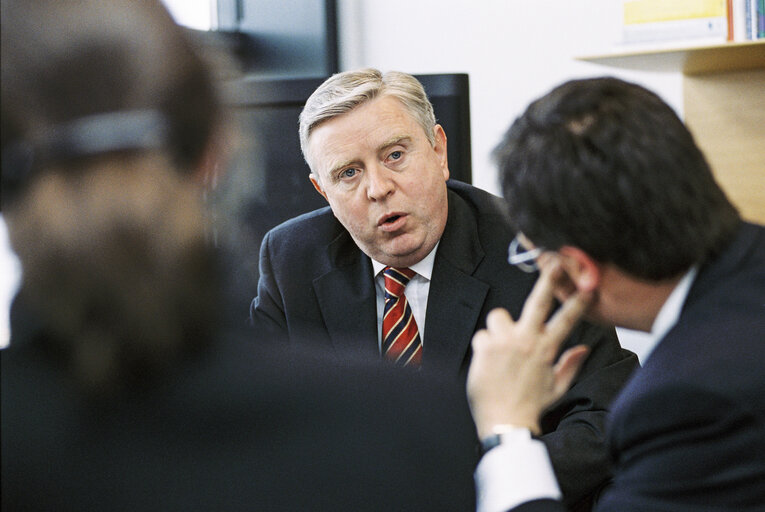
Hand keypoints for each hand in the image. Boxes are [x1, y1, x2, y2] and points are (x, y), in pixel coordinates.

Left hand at [467, 262, 592, 437]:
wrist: (505, 424)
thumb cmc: (530, 406)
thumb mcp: (556, 388)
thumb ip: (569, 365)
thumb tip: (584, 349)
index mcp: (546, 350)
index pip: (566, 320)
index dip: (578, 302)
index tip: (587, 286)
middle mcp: (526, 341)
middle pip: (538, 302)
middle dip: (548, 281)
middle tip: (553, 263)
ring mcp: (505, 343)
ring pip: (498, 316)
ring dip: (499, 328)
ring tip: (500, 348)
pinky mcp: (485, 348)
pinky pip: (481, 336)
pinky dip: (483, 347)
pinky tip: (487, 363)